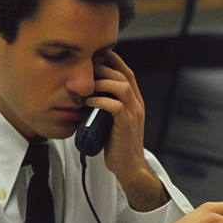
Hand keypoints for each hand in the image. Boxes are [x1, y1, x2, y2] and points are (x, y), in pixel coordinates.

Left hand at [85, 51, 161, 208]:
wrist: (130, 167)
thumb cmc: (118, 145)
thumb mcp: (113, 120)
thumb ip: (106, 105)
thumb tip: (86, 93)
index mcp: (135, 101)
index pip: (126, 73)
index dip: (112, 60)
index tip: (95, 55)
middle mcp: (136, 104)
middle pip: (123, 75)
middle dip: (103, 68)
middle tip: (85, 69)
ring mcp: (133, 114)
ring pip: (121, 87)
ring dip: (101, 82)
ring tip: (86, 85)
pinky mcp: (126, 126)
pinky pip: (115, 106)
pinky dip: (100, 100)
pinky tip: (89, 101)